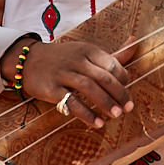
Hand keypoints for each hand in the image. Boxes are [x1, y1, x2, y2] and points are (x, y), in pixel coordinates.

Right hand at [0, 39, 134, 127]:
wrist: (28, 61)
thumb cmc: (65, 59)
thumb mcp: (87, 52)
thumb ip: (113, 54)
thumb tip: (135, 42)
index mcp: (88, 50)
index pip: (112, 65)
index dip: (123, 80)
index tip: (126, 93)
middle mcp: (77, 60)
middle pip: (103, 77)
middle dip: (119, 94)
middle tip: (128, 108)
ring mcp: (63, 74)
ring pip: (89, 88)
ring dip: (105, 103)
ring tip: (116, 115)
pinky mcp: (52, 88)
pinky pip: (72, 102)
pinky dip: (86, 113)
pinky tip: (97, 122)